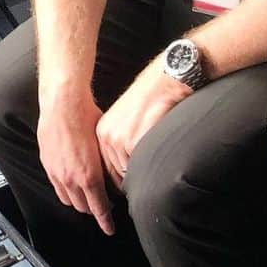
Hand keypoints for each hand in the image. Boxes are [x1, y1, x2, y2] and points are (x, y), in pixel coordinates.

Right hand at [36, 88, 114, 235]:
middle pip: (83, 207)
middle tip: (102, 205)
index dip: (106, 221)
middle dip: (94, 209)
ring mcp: (57, 172)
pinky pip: (56, 187)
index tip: (110, 228)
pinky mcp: (47, 164)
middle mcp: (71, 178)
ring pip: (68, 200)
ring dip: (79, 201)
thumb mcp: (105, 144)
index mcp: (89, 175)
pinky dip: (65, 190)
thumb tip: (117, 175)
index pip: (99, 208)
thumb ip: (108, 165)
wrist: (63, 103)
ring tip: (87, 195)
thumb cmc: (87, 118)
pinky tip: (72, 181)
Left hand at [96, 60, 191, 186]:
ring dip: (142, 174)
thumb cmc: (151, 99)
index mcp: (102, 131)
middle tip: (143, 183)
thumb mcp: (126, 119)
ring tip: (154, 168)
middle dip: (130, 180)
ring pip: (129, 172)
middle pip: (116, 173)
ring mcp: (120, 139)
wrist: (164, 81)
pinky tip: (160, 158)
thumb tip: (125, 168)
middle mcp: (107, 136)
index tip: (129, 185)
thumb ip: (121, 140)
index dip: (119, 179)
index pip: (105, 168)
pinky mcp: (135, 141)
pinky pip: (142, 165)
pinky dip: (152, 167)